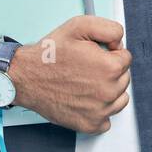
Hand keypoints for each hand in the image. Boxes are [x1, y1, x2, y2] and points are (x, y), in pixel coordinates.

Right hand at [8, 15, 131, 133]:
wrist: (25, 77)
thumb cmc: (49, 55)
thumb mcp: (79, 26)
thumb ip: (109, 29)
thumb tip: (120, 42)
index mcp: (110, 67)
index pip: (126, 58)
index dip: (109, 53)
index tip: (94, 55)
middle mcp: (108, 92)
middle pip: (124, 78)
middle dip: (109, 71)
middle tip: (86, 68)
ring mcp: (100, 111)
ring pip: (119, 98)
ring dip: (108, 90)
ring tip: (86, 83)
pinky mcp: (90, 125)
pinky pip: (107, 119)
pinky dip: (99, 111)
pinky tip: (85, 99)